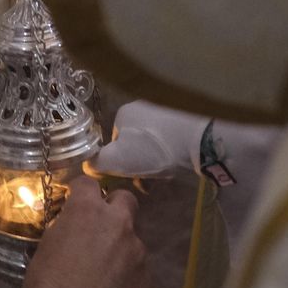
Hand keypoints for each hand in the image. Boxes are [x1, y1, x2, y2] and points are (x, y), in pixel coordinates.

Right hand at [22, 181, 148, 287]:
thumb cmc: (46, 283)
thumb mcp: (47, 244)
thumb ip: (67, 227)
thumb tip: (73, 226)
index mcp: (88, 210)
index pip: (88, 183)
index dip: (82, 191)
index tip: (77, 200)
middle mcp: (118, 223)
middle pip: (125, 199)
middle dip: (114, 207)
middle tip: (100, 226)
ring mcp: (137, 250)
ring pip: (133, 238)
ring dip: (121, 246)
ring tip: (105, 271)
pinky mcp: (147, 276)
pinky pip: (138, 267)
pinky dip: (127, 274)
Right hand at [89, 103, 213, 178]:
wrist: (199, 139)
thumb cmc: (152, 149)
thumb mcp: (116, 160)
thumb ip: (97, 162)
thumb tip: (87, 165)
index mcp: (125, 112)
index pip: (115, 141)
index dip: (120, 163)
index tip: (129, 177)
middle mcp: (145, 106)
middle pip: (136, 142)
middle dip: (140, 163)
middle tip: (149, 181)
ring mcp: (169, 110)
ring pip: (156, 142)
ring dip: (158, 160)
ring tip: (167, 174)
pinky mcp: (190, 117)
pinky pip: (174, 139)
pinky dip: (174, 152)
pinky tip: (181, 162)